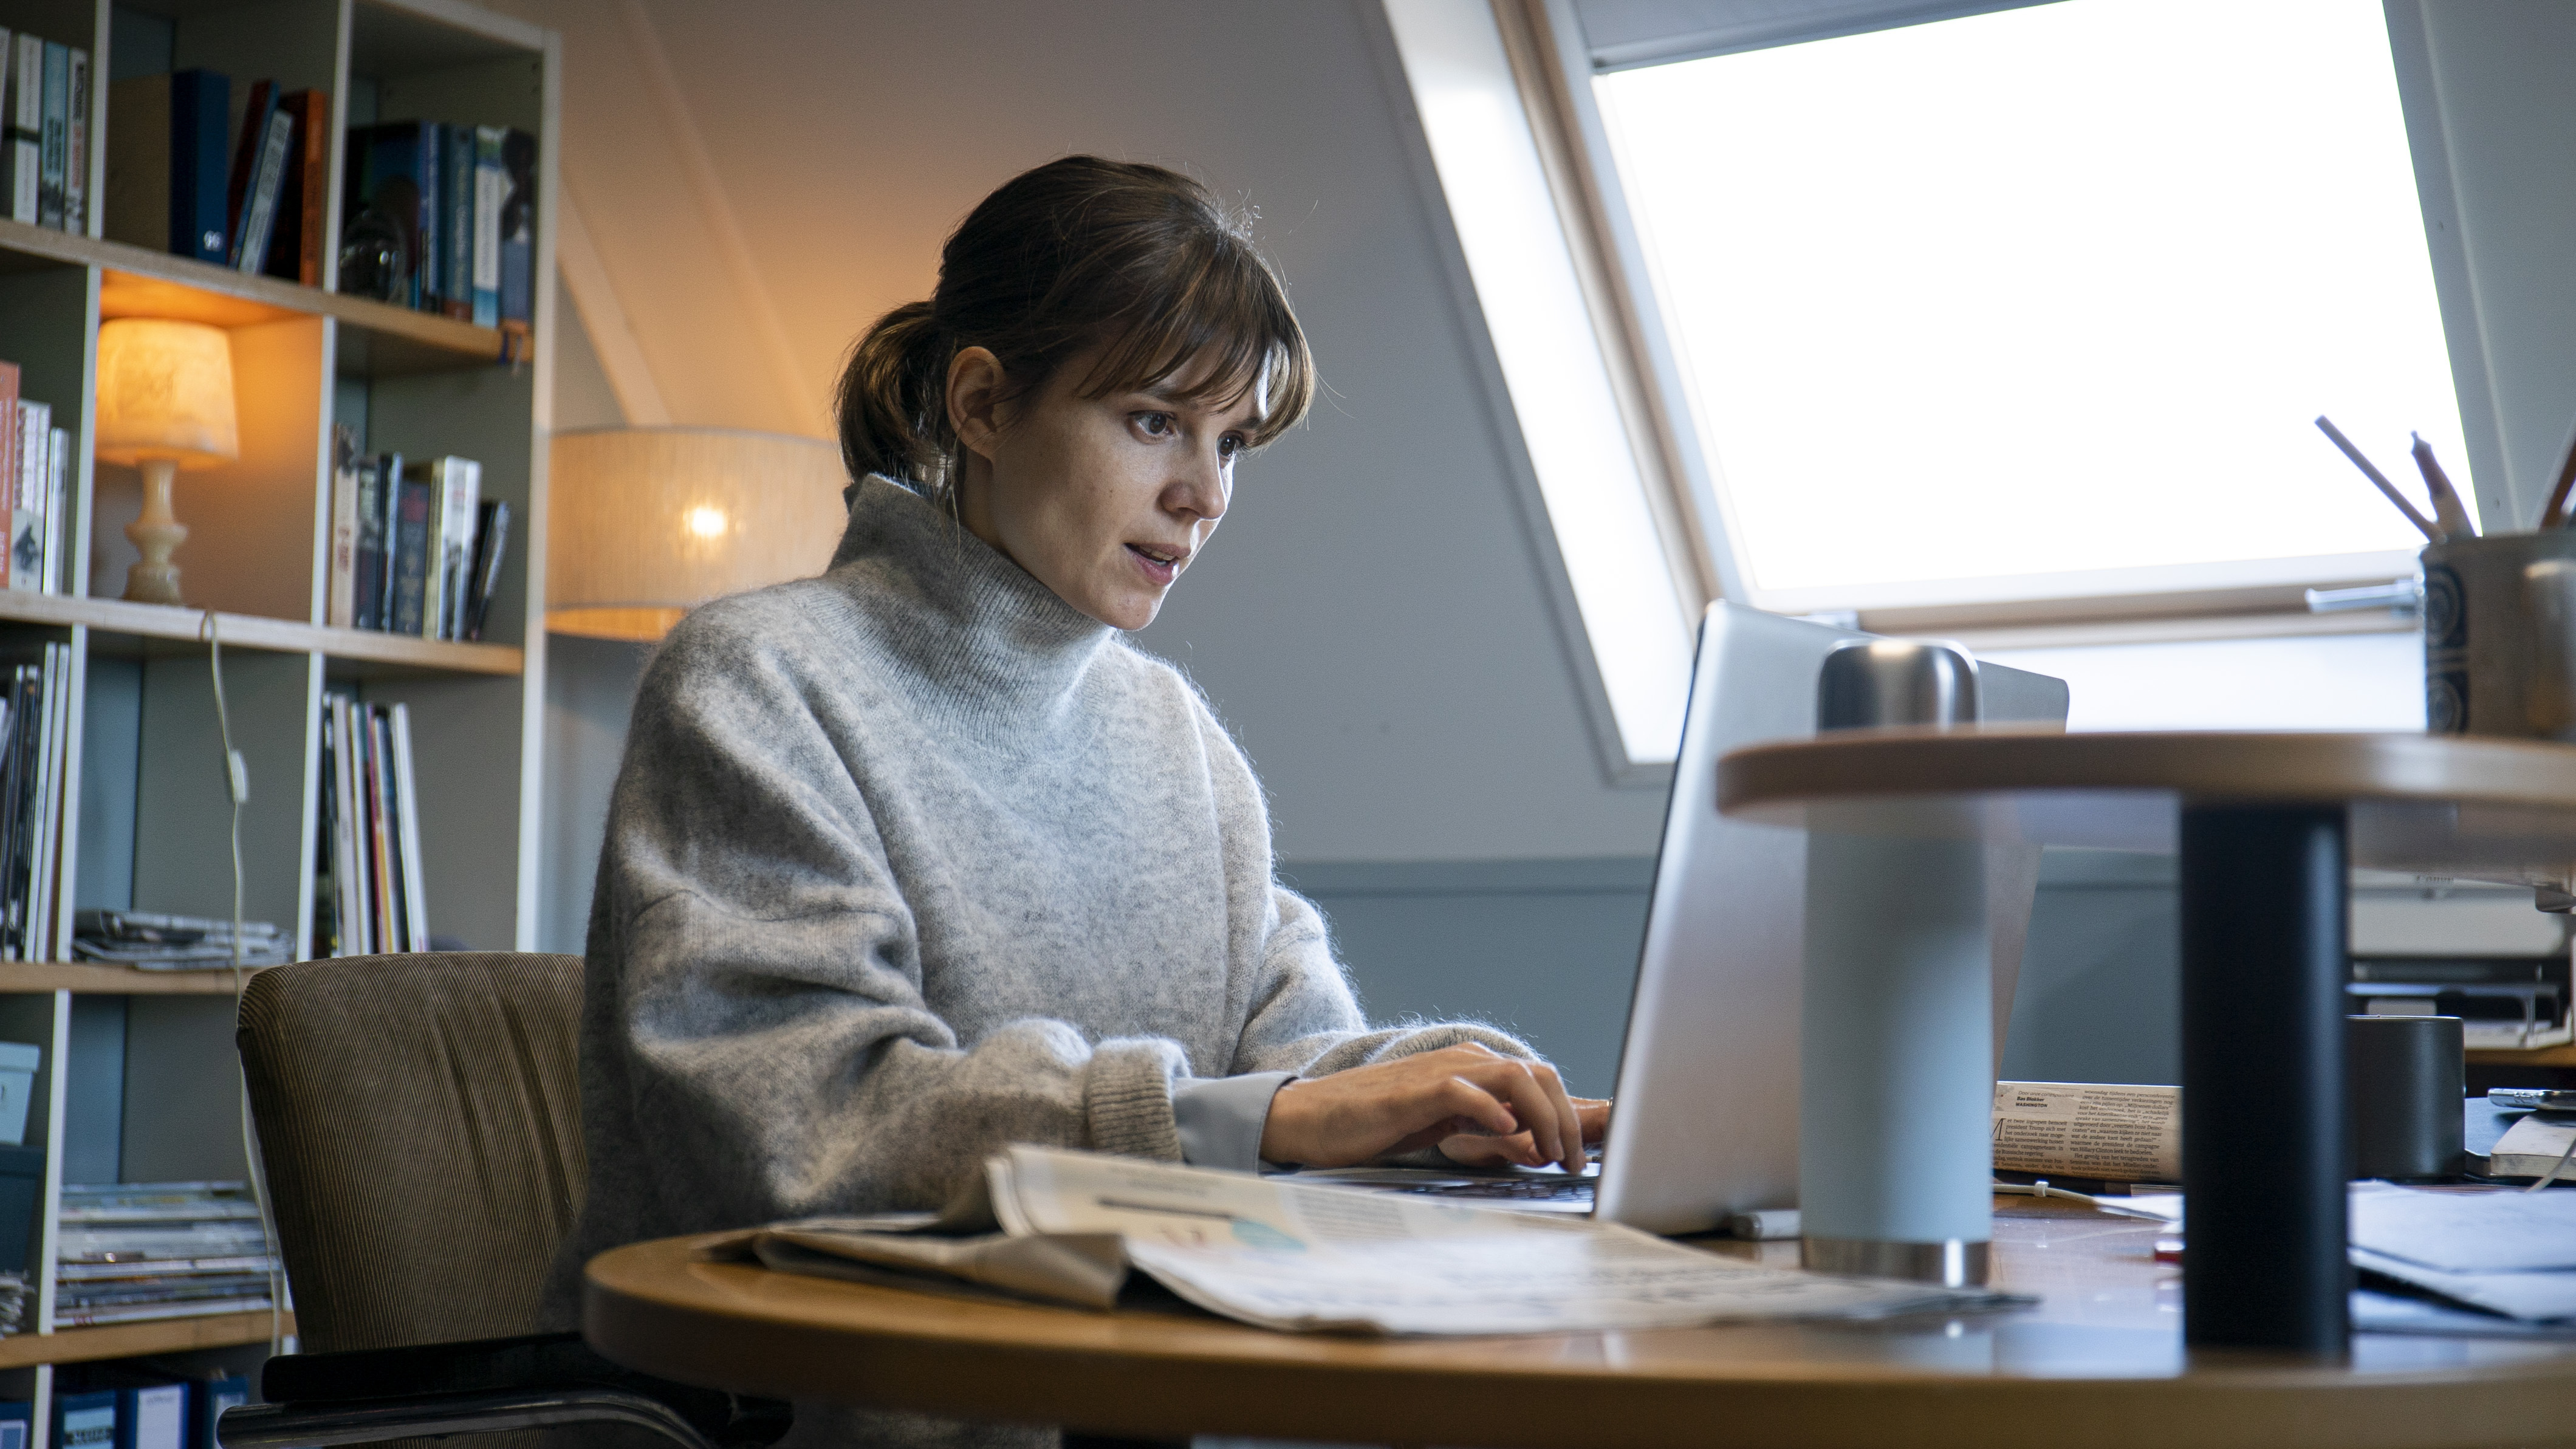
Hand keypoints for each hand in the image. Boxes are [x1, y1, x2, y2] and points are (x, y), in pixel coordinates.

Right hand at [1258, 1043, 1586, 1171]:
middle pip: (1540, 1075)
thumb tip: (1533, 1143)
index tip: (1578, 1154)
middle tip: (1573, 1162)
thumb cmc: (1375, 1123)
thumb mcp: (1443, 1126)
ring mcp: (1440, 1073)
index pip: (1540, 1079)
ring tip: (1550, 1153)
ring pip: (1515, 1076)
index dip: (1569, 1114)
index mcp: (1473, 1068)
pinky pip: (1465, 1090)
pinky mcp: (1415, 1092)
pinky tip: (1508, 1134)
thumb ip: (1486, 1127)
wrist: (1311, 1118)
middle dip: (1568, 1119)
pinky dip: (1494, 1110)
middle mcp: (1464, 1061)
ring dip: (1544, 1115)